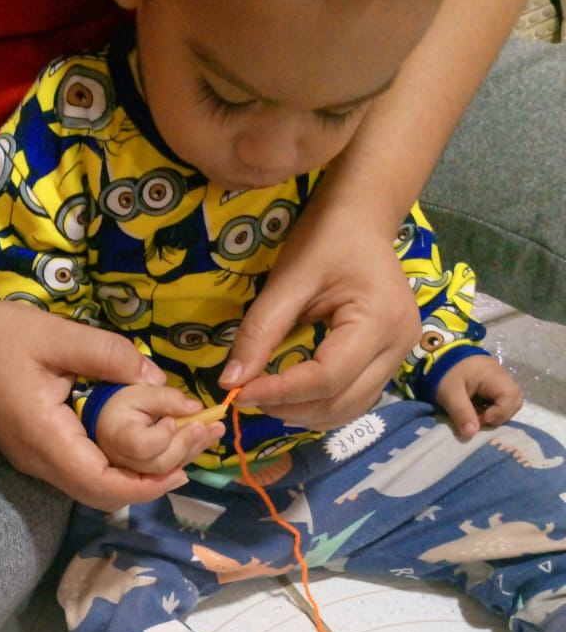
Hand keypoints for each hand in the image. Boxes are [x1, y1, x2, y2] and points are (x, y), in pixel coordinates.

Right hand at [0, 294, 200, 510]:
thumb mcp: (57, 334)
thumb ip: (109, 356)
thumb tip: (158, 381)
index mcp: (44, 437)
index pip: (100, 483)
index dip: (145, 484)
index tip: (182, 466)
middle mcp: (40, 460)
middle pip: (103, 494)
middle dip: (151, 480)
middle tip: (193, 449)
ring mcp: (36, 460)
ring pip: (94, 487)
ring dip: (137, 473)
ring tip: (177, 445)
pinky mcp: (37, 451)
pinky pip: (84, 471)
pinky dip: (118, 463)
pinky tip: (142, 439)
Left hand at [217, 197, 420, 430]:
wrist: (362, 217)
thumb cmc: (327, 237)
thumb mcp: (288, 279)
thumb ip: (261, 332)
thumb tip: (231, 381)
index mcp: (379, 319)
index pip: (326, 378)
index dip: (281, 392)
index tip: (239, 393)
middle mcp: (399, 345)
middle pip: (341, 401)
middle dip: (290, 407)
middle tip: (248, 397)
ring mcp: (400, 355)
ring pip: (350, 408)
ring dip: (305, 414)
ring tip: (267, 400)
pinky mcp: (391, 360)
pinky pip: (356, 398)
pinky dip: (322, 406)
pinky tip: (293, 399)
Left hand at [434, 355, 521, 438]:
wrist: (440, 355)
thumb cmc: (445, 373)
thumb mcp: (450, 394)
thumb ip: (462, 413)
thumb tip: (472, 434)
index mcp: (494, 375)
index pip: (511, 396)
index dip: (500, 413)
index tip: (482, 419)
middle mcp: (503, 376)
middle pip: (515, 400)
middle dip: (501, 415)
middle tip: (481, 420)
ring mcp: (500, 379)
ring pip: (510, 401)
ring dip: (497, 413)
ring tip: (478, 416)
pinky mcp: (494, 383)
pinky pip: (502, 399)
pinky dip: (493, 408)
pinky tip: (478, 410)